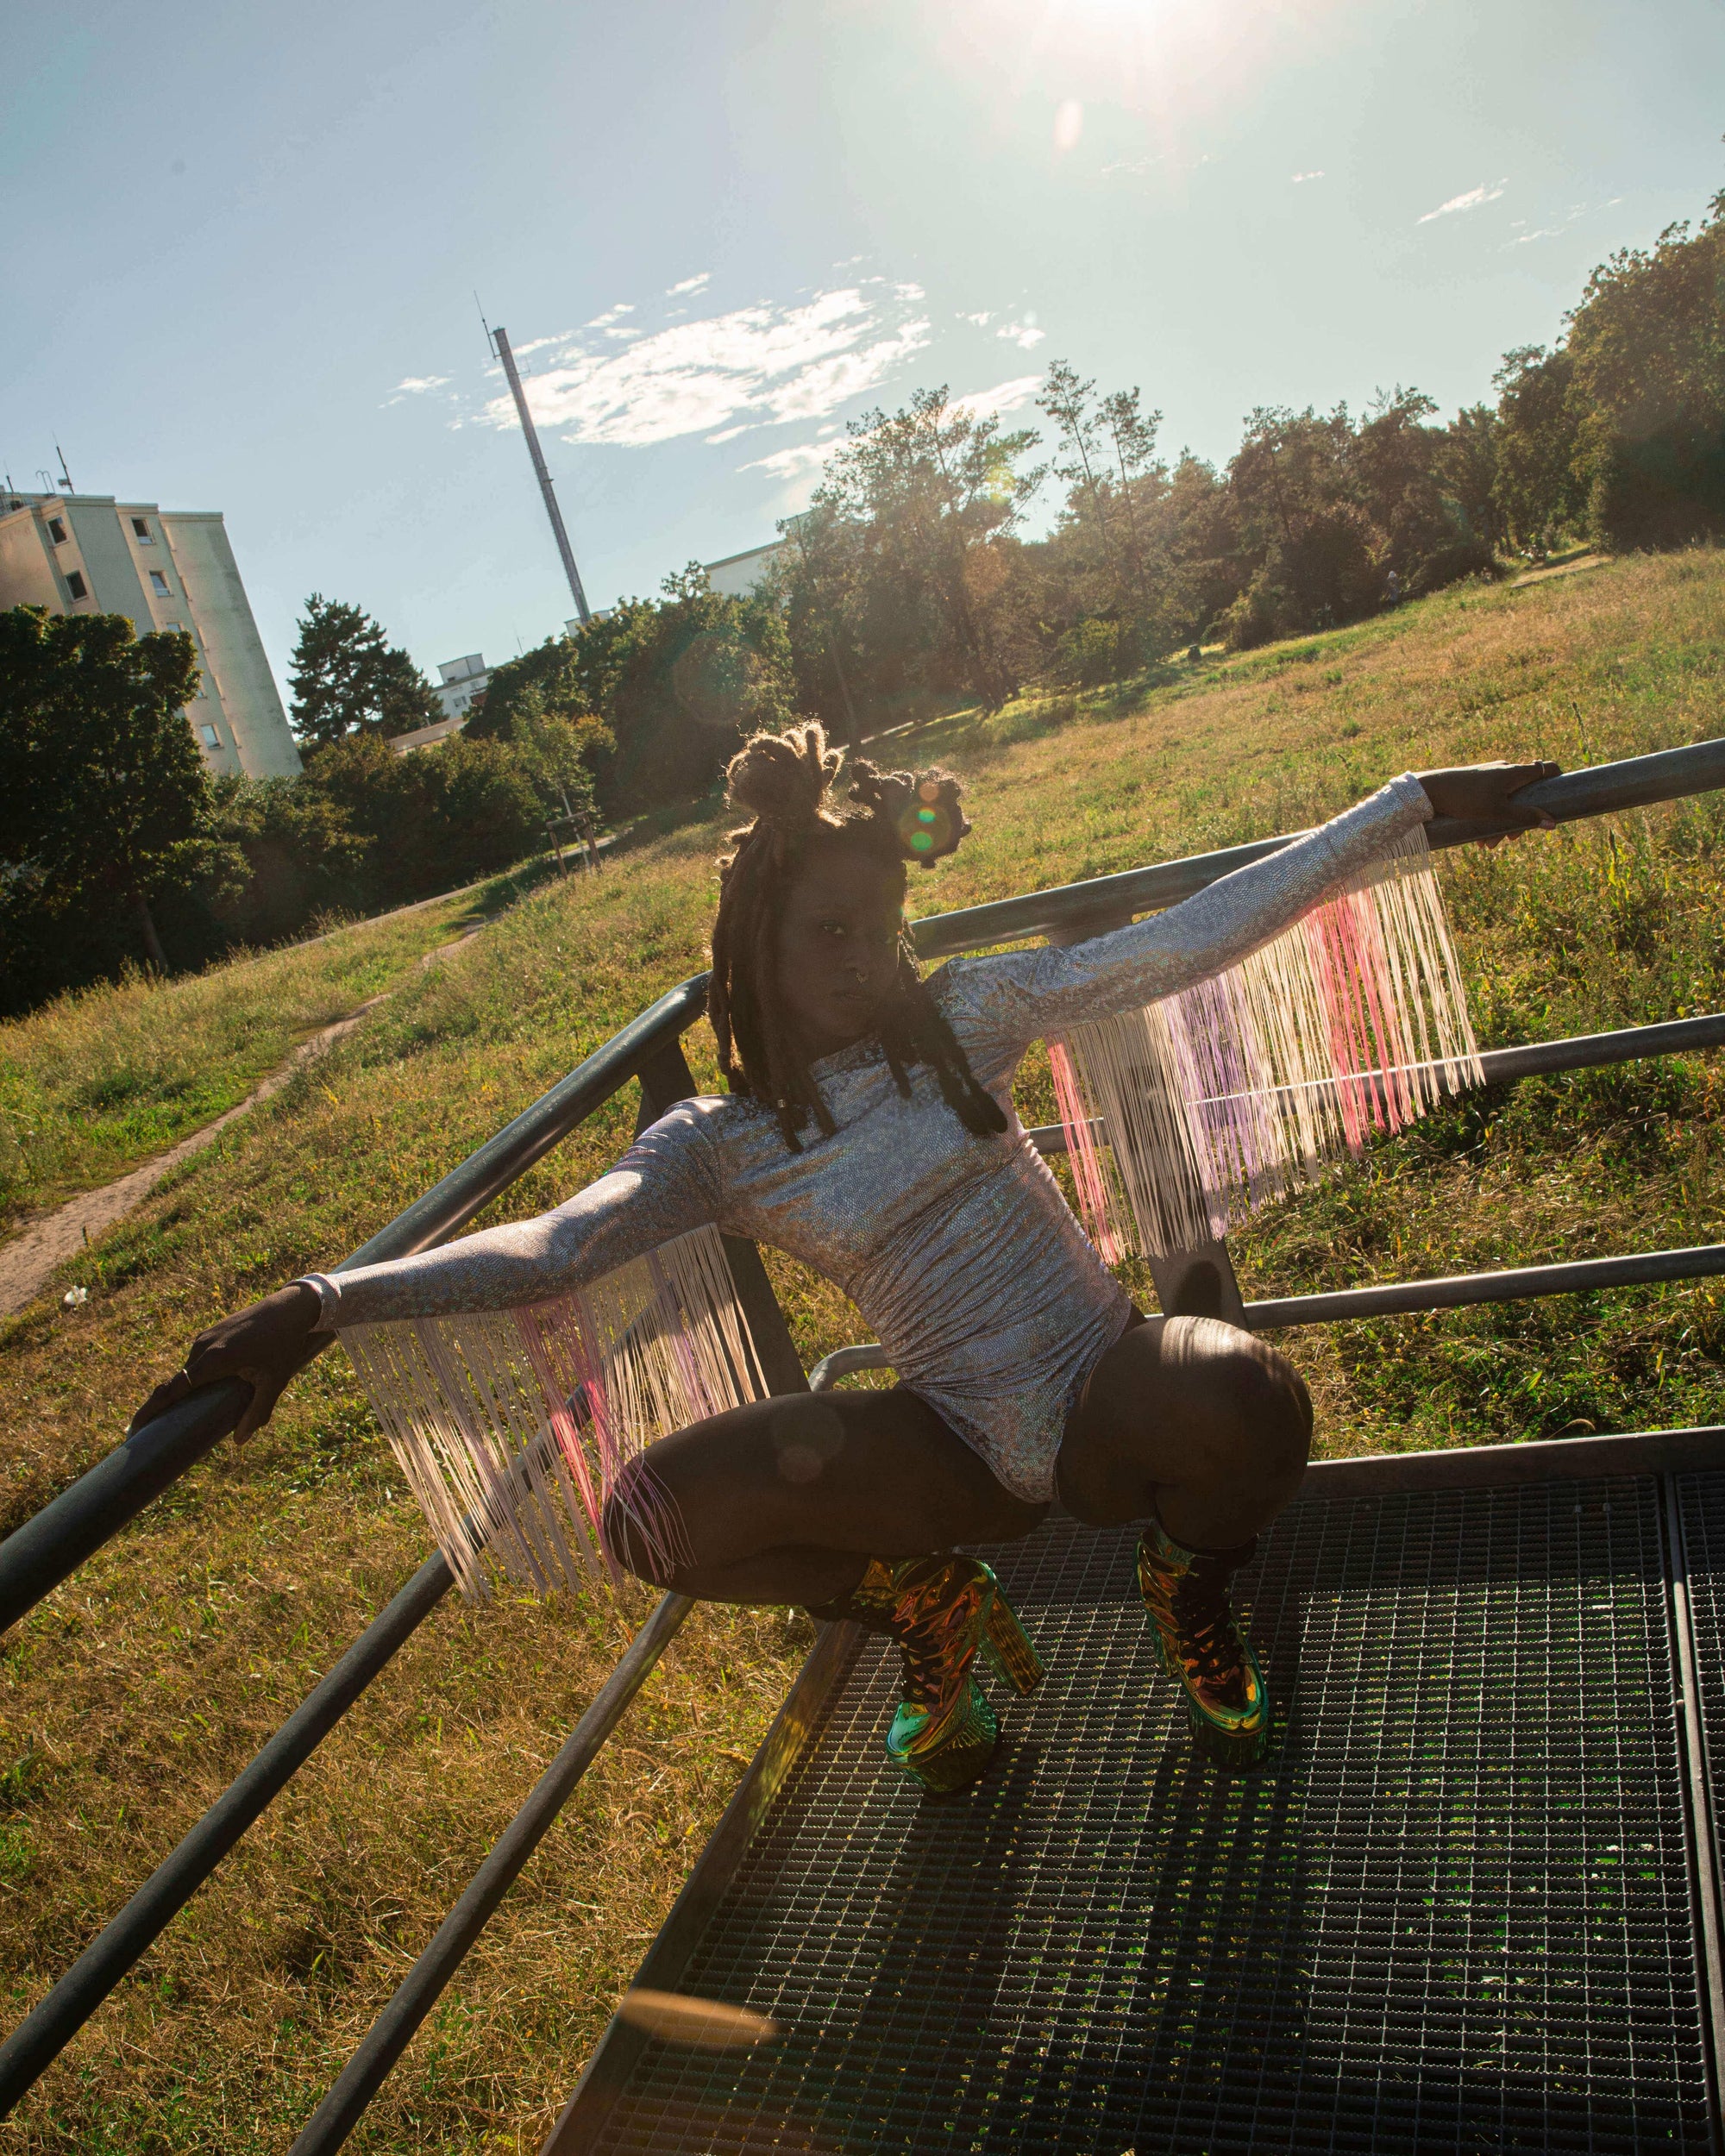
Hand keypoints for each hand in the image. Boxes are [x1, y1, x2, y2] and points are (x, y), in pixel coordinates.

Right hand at [129, 1282, 323, 1443]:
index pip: (172, 1390)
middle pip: (176, 1383)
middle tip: (157, 1432)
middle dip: (165, 1407)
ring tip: (184, 1414)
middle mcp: (202, 1346)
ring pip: (188, 1371)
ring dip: (185, 1391)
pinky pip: (196, 1359)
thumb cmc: (284, 1344)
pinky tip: (205, 1389)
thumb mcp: (274, 1382)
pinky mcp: (211, 1332)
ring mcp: (205, 1337)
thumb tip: (239, 1442)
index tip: (134, 1428)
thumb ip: (257, 1412)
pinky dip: (195, 1377)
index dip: (151, 1410)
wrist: (291, 1307)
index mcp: (212, 1360)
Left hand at [1414, 760, 1561, 839]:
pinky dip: (1488, 819)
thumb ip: (1525, 817)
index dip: (1558, 779)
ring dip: (1500, 825)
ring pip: (1506, 802)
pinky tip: (1477, 838)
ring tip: (1486, 846)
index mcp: (1516, 772)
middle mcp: (1506, 771)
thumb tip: (1553, 823)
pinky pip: (1491, 802)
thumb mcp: (1498, 811)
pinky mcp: (1477, 784)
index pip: (1547, 768)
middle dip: (1521, 819)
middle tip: (1512, 839)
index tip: (1562, 796)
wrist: (1430, 790)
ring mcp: (1491, 776)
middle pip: (1526, 794)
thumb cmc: (1466, 798)